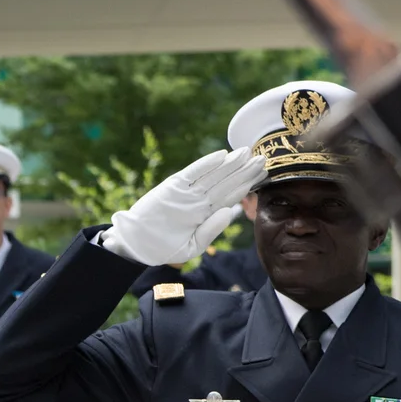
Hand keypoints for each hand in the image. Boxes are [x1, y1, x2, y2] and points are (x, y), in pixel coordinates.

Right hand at [99, 149, 263, 266]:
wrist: (136, 246)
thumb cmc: (164, 248)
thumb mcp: (193, 246)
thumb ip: (212, 230)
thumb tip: (233, 211)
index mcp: (206, 213)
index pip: (231, 195)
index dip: (248, 184)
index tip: (264, 175)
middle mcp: (199, 200)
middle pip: (227, 182)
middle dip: (245, 170)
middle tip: (264, 158)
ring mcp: (187, 192)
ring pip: (214, 175)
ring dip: (231, 164)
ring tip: (248, 153)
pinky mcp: (173, 186)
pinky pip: (192, 173)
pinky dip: (206, 164)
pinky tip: (222, 155)